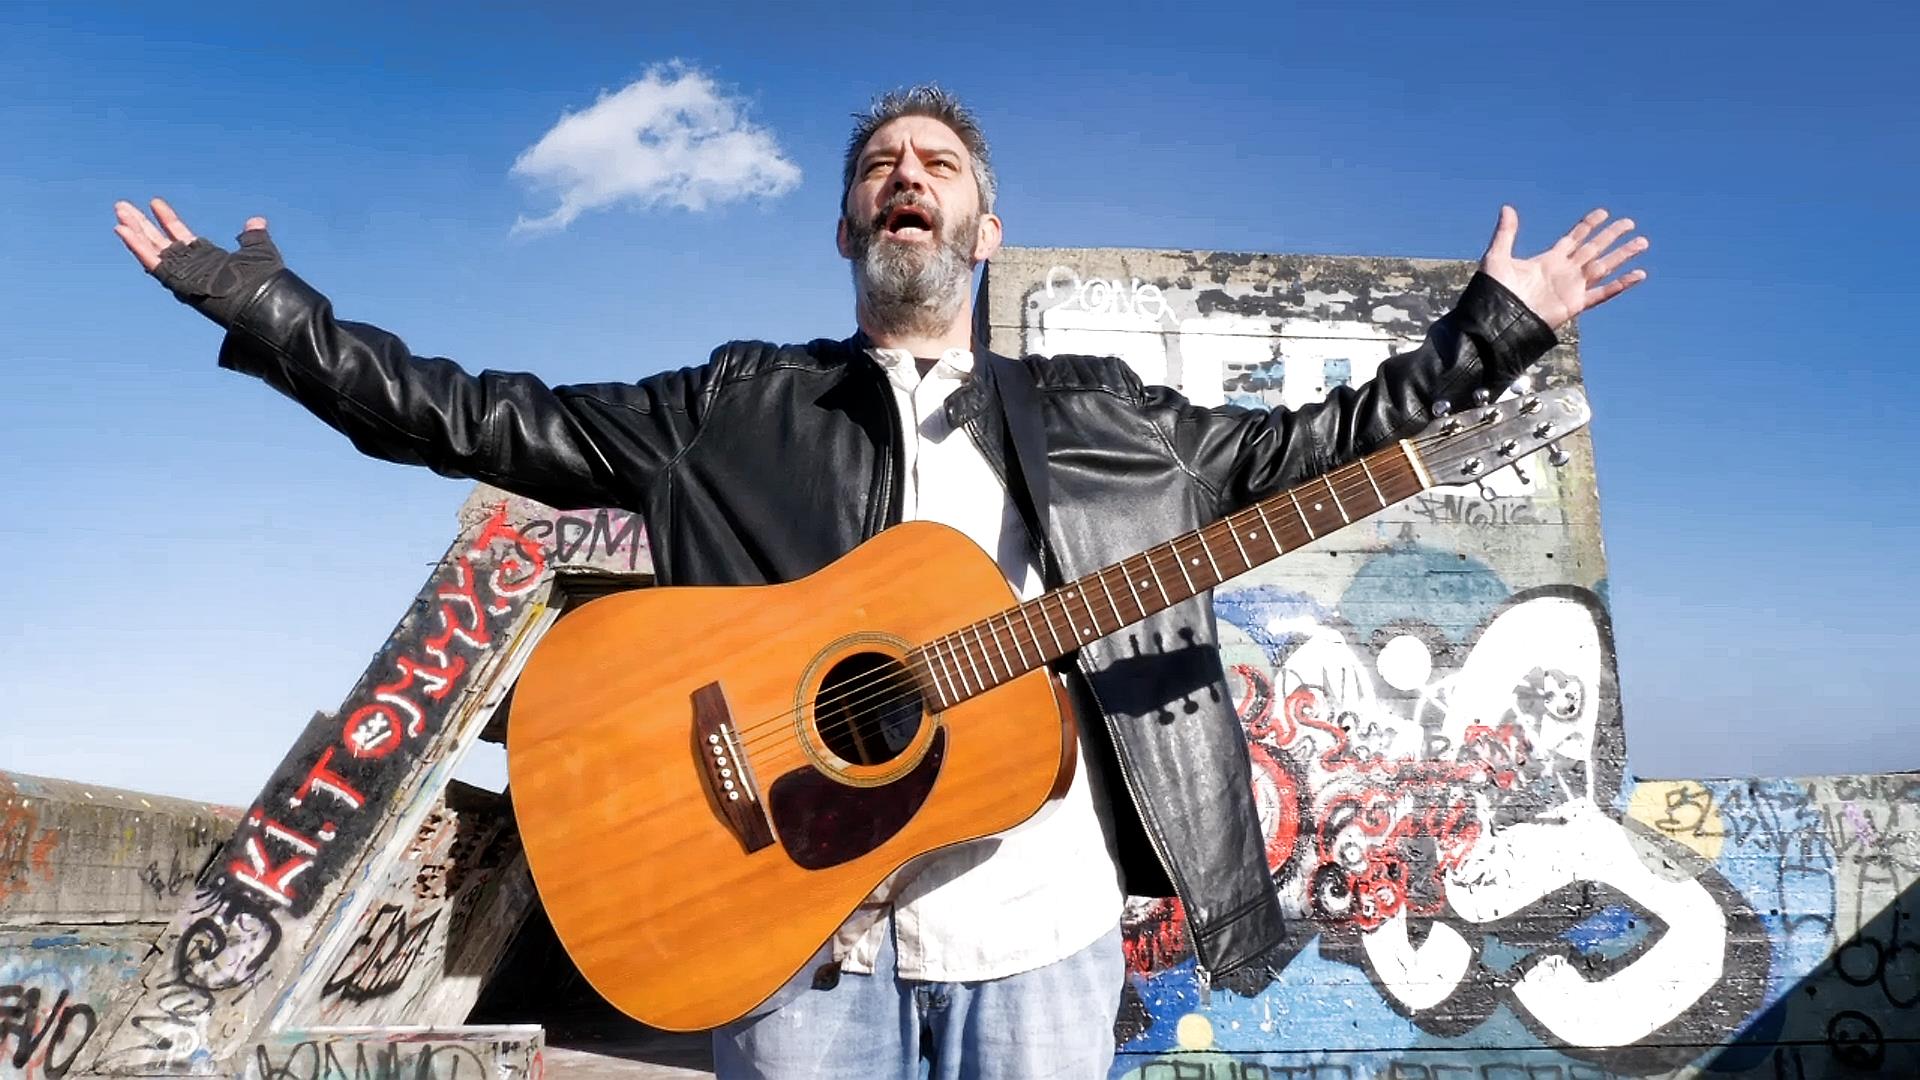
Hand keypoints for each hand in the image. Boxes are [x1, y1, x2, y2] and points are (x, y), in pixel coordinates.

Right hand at [114, 197, 282, 326]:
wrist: (263, 300)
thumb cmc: (264, 281)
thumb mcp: (258, 251)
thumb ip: (253, 236)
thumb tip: (257, 221)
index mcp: (205, 256)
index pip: (180, 234)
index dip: (167, 218)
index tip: (155, 202)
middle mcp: (190, 265)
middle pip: (158, 240)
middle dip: (141, 223)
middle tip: (122, 206)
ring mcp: (181, 273)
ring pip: (150, 249)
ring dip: (133, 231)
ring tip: (118, 213)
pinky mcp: (176, 281)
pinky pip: (152, 263)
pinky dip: (137, 247)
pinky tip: (122, 231)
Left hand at [1478, 206, 1647, 330]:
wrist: (1499, 322)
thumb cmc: (1494, 293)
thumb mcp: (1497, 257)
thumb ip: (1506, 233)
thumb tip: (1507, 208)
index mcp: (1548, 260)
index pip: (1574, 238)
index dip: (1588, 225)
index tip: (1603, 212)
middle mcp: (1564, 272)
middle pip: (1594, 248)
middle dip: (1611, 236)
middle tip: (1629, 222)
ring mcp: (1572, 287)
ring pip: (1604, 267)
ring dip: (1623, 255)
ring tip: (1643, 242)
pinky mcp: (1576, 304)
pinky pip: (1604, 293)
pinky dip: (1622, 284)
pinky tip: (1639, 274)